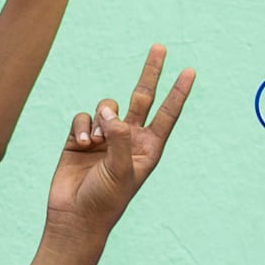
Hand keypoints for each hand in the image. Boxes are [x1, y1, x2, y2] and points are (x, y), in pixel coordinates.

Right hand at [47, 44, 194, 241]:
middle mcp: (129, 138)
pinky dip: (81, 127)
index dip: (178, 92)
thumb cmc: (105, 200)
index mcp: (148, 149)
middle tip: (161, 47)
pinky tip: (80, 145)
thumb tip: (111, 111)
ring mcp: (105, 137)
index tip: (190, 71)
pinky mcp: (80, 138)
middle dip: (151, 72)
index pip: (167, 114)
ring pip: (106, 106)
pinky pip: (83, 117)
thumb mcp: (121, 170)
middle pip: (142, 97)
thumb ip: (120, 137)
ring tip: (94, 142)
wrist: (75, 217)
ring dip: (99, 118)